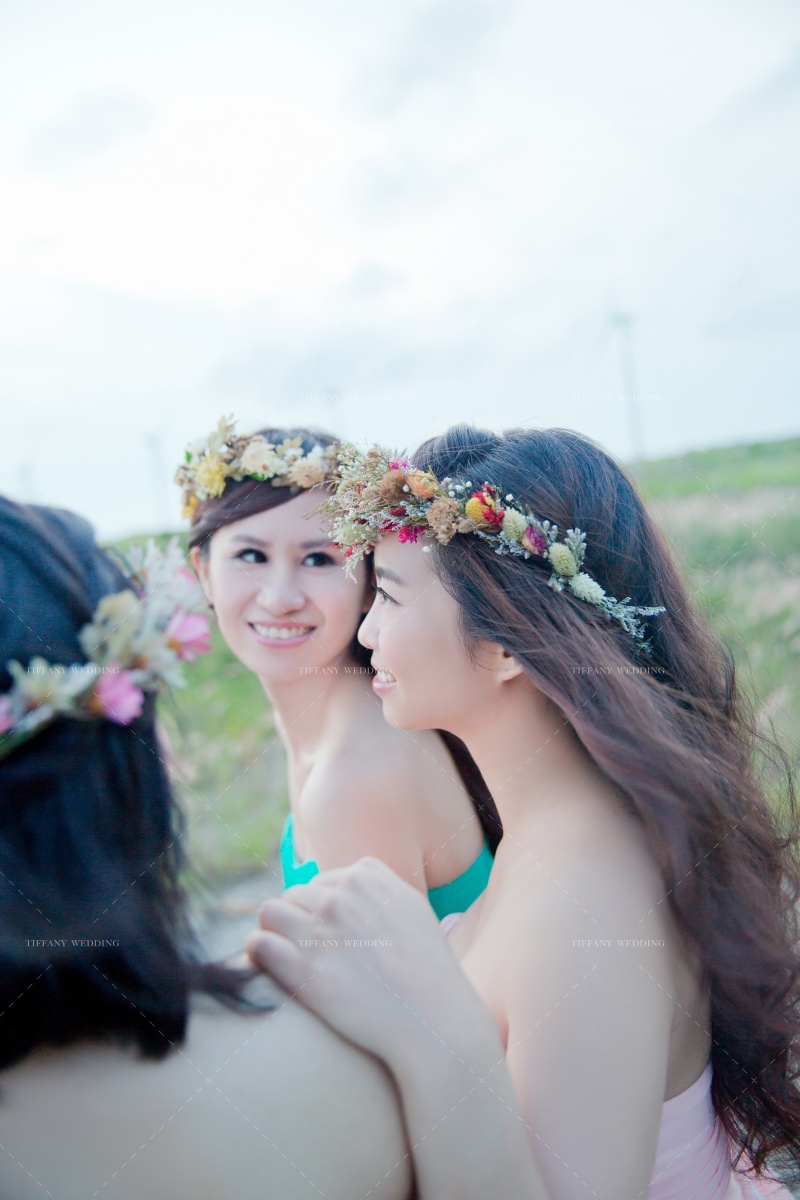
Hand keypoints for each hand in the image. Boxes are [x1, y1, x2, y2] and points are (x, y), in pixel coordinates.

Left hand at [245, 856, 493, 1072]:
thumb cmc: (428, 972)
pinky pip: (259, 943)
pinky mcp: (304, 969)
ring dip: (274, 932)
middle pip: (295, 896)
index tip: (329, 936)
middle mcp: (341, 897)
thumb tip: (350, 886)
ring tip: (283, 957)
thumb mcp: (412, 910)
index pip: (321, 881)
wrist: (434, 1020)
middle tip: (308, 953)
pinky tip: (268, 968)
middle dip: (298, 921)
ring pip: (270, 913)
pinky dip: (258, 953)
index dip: (322, 910)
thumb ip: (379, 890)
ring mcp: (321, 931)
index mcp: (367, 877)